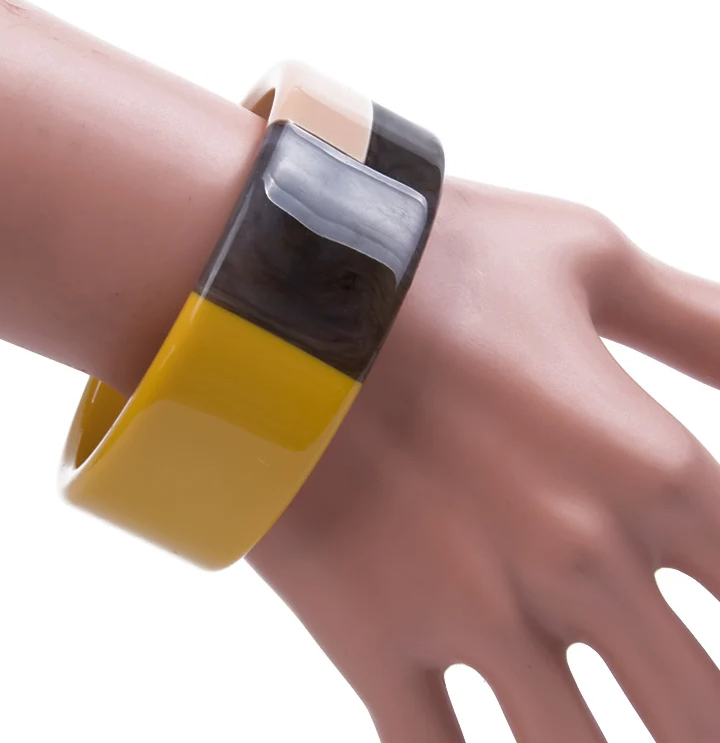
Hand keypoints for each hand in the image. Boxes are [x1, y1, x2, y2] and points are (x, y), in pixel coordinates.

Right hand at [246, 177, 719, 741]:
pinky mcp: (372, 636)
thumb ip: (699, 320)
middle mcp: (577, 562)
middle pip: (698, 713)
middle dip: (701, 720)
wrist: (277, 294)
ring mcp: (470, 611)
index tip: (718, 623)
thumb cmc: (433, 263)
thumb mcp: (587, 258)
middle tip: (680, 702)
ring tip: (603, 733)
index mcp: (648, 469)